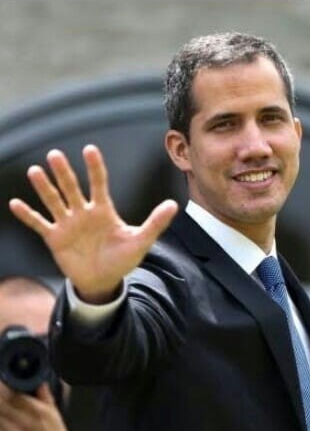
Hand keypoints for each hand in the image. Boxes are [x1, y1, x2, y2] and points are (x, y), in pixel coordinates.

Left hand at [0, 382, 68, 430]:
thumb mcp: (53, 410)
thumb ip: (44, 394)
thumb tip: (39, 381)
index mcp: (35, 411)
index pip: (12, 395)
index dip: (4, 388)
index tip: (2, 383)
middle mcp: (22, 422)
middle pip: (2, 406)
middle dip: (0, 397)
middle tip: (0, 391)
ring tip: (1, 407)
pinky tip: (2, 420)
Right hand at [9, 145, 177, 302]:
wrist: (104, 280)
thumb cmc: (122, 259)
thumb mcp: (141, 241)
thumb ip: (155, 223)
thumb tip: (174, 205)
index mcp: (103, 211)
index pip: (98, 184)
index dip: (95, 168)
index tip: (90, 150)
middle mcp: (83, 213)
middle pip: (73, 188)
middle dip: (65, 173)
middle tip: (56, 155)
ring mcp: (68, 224)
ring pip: (54, 201)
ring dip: (45, 188)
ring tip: (35, 171)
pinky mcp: (55, 238)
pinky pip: (39, 224)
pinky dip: (28, 215)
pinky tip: (15, 204)